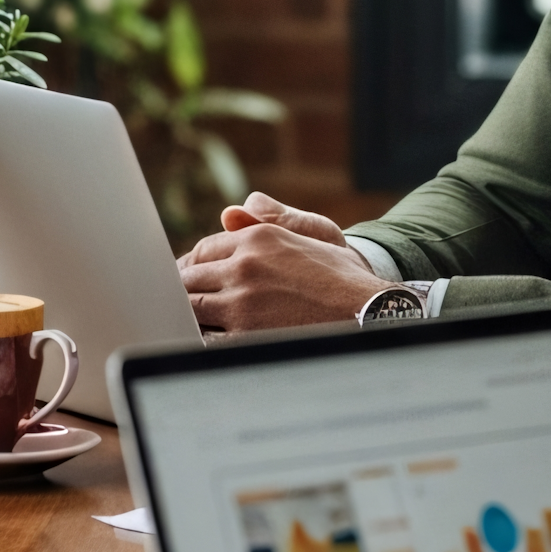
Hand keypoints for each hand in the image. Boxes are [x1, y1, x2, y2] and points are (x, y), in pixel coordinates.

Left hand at [177, 199, 379, 335]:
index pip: (204, 249)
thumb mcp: (310, 233)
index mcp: (258, 237)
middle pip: (191, 276)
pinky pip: (207, 335)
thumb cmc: (341, 275)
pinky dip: (202, 336)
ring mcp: (243, 301)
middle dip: (186, 288)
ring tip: (189, 319)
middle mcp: (245, 265)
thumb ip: (270, 218)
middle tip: (179, 300)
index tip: (190, 275)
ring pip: (192, 305)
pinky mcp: (246, 335)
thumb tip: (229, 213)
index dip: (194, 264)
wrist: (370, 312)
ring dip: (189, 312)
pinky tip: (206, 338)